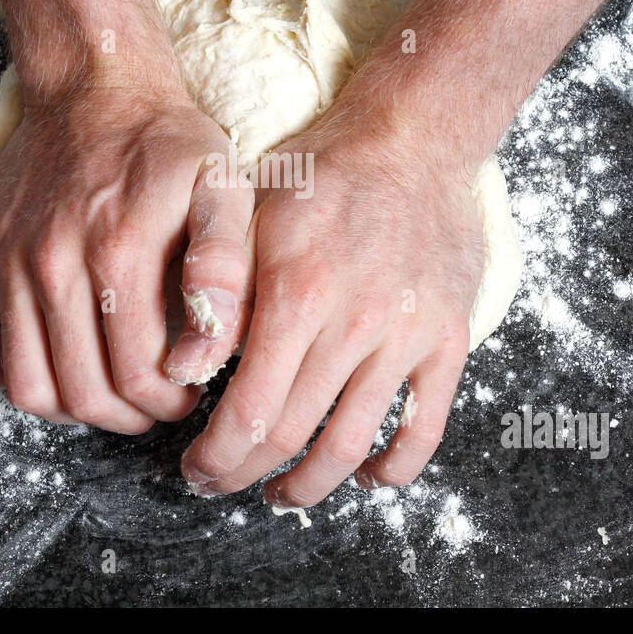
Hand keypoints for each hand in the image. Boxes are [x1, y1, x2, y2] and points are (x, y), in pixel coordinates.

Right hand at [0, 72, 253, 432]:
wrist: (96, 87)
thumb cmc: (167, 143)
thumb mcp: (222, 187)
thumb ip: (224, 269)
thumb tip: (206, 350)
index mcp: (118, 253)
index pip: (139, 376)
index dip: (170, 400)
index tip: (187, 389)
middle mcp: (52, 263)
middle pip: (83, 393)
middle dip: (128, 416)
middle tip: (154, 401)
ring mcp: (7, 260)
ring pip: (26, 387)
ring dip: (71, 410)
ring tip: (106, 391)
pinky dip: (3, 376)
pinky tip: (49, 360)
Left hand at [179, 110, 483, 504]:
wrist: (411, 139)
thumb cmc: (319, 173)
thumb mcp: (246, 216)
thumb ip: (219, 296)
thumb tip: (184, 374)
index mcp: (296, 294)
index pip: (249, 413)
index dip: (216, 458)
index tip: (196, 469)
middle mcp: (354, 325)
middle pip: (292, 437)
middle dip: (244, 474)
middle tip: (220, 483)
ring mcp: (407, 336)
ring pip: (353, 445)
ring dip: (310, 486)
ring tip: (281, 494)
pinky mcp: (448, 339)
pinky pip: (424, 427)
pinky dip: (392, 467)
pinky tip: (363, 475)